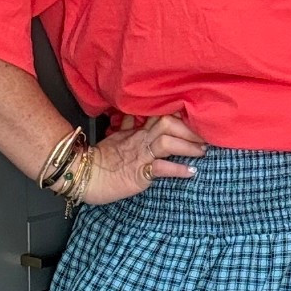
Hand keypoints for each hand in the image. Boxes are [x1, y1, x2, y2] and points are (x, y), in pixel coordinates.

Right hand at [79, 115, 207, 205]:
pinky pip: (161, 168)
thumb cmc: (101, 159)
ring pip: (167, 142)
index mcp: (136, 130)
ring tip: (202, 152)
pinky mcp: (139, 173)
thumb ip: (129, 125)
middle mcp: (140, 139)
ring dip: (188, 146)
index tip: (196, 118)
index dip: (180, 115)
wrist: (84, 175)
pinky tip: (191, 172)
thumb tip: (136, 115)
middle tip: (206, 136)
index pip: (160, 115)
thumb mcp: (115, 137)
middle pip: (167, 124)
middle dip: (188, 129)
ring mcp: (140, 156)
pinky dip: (178, 170)